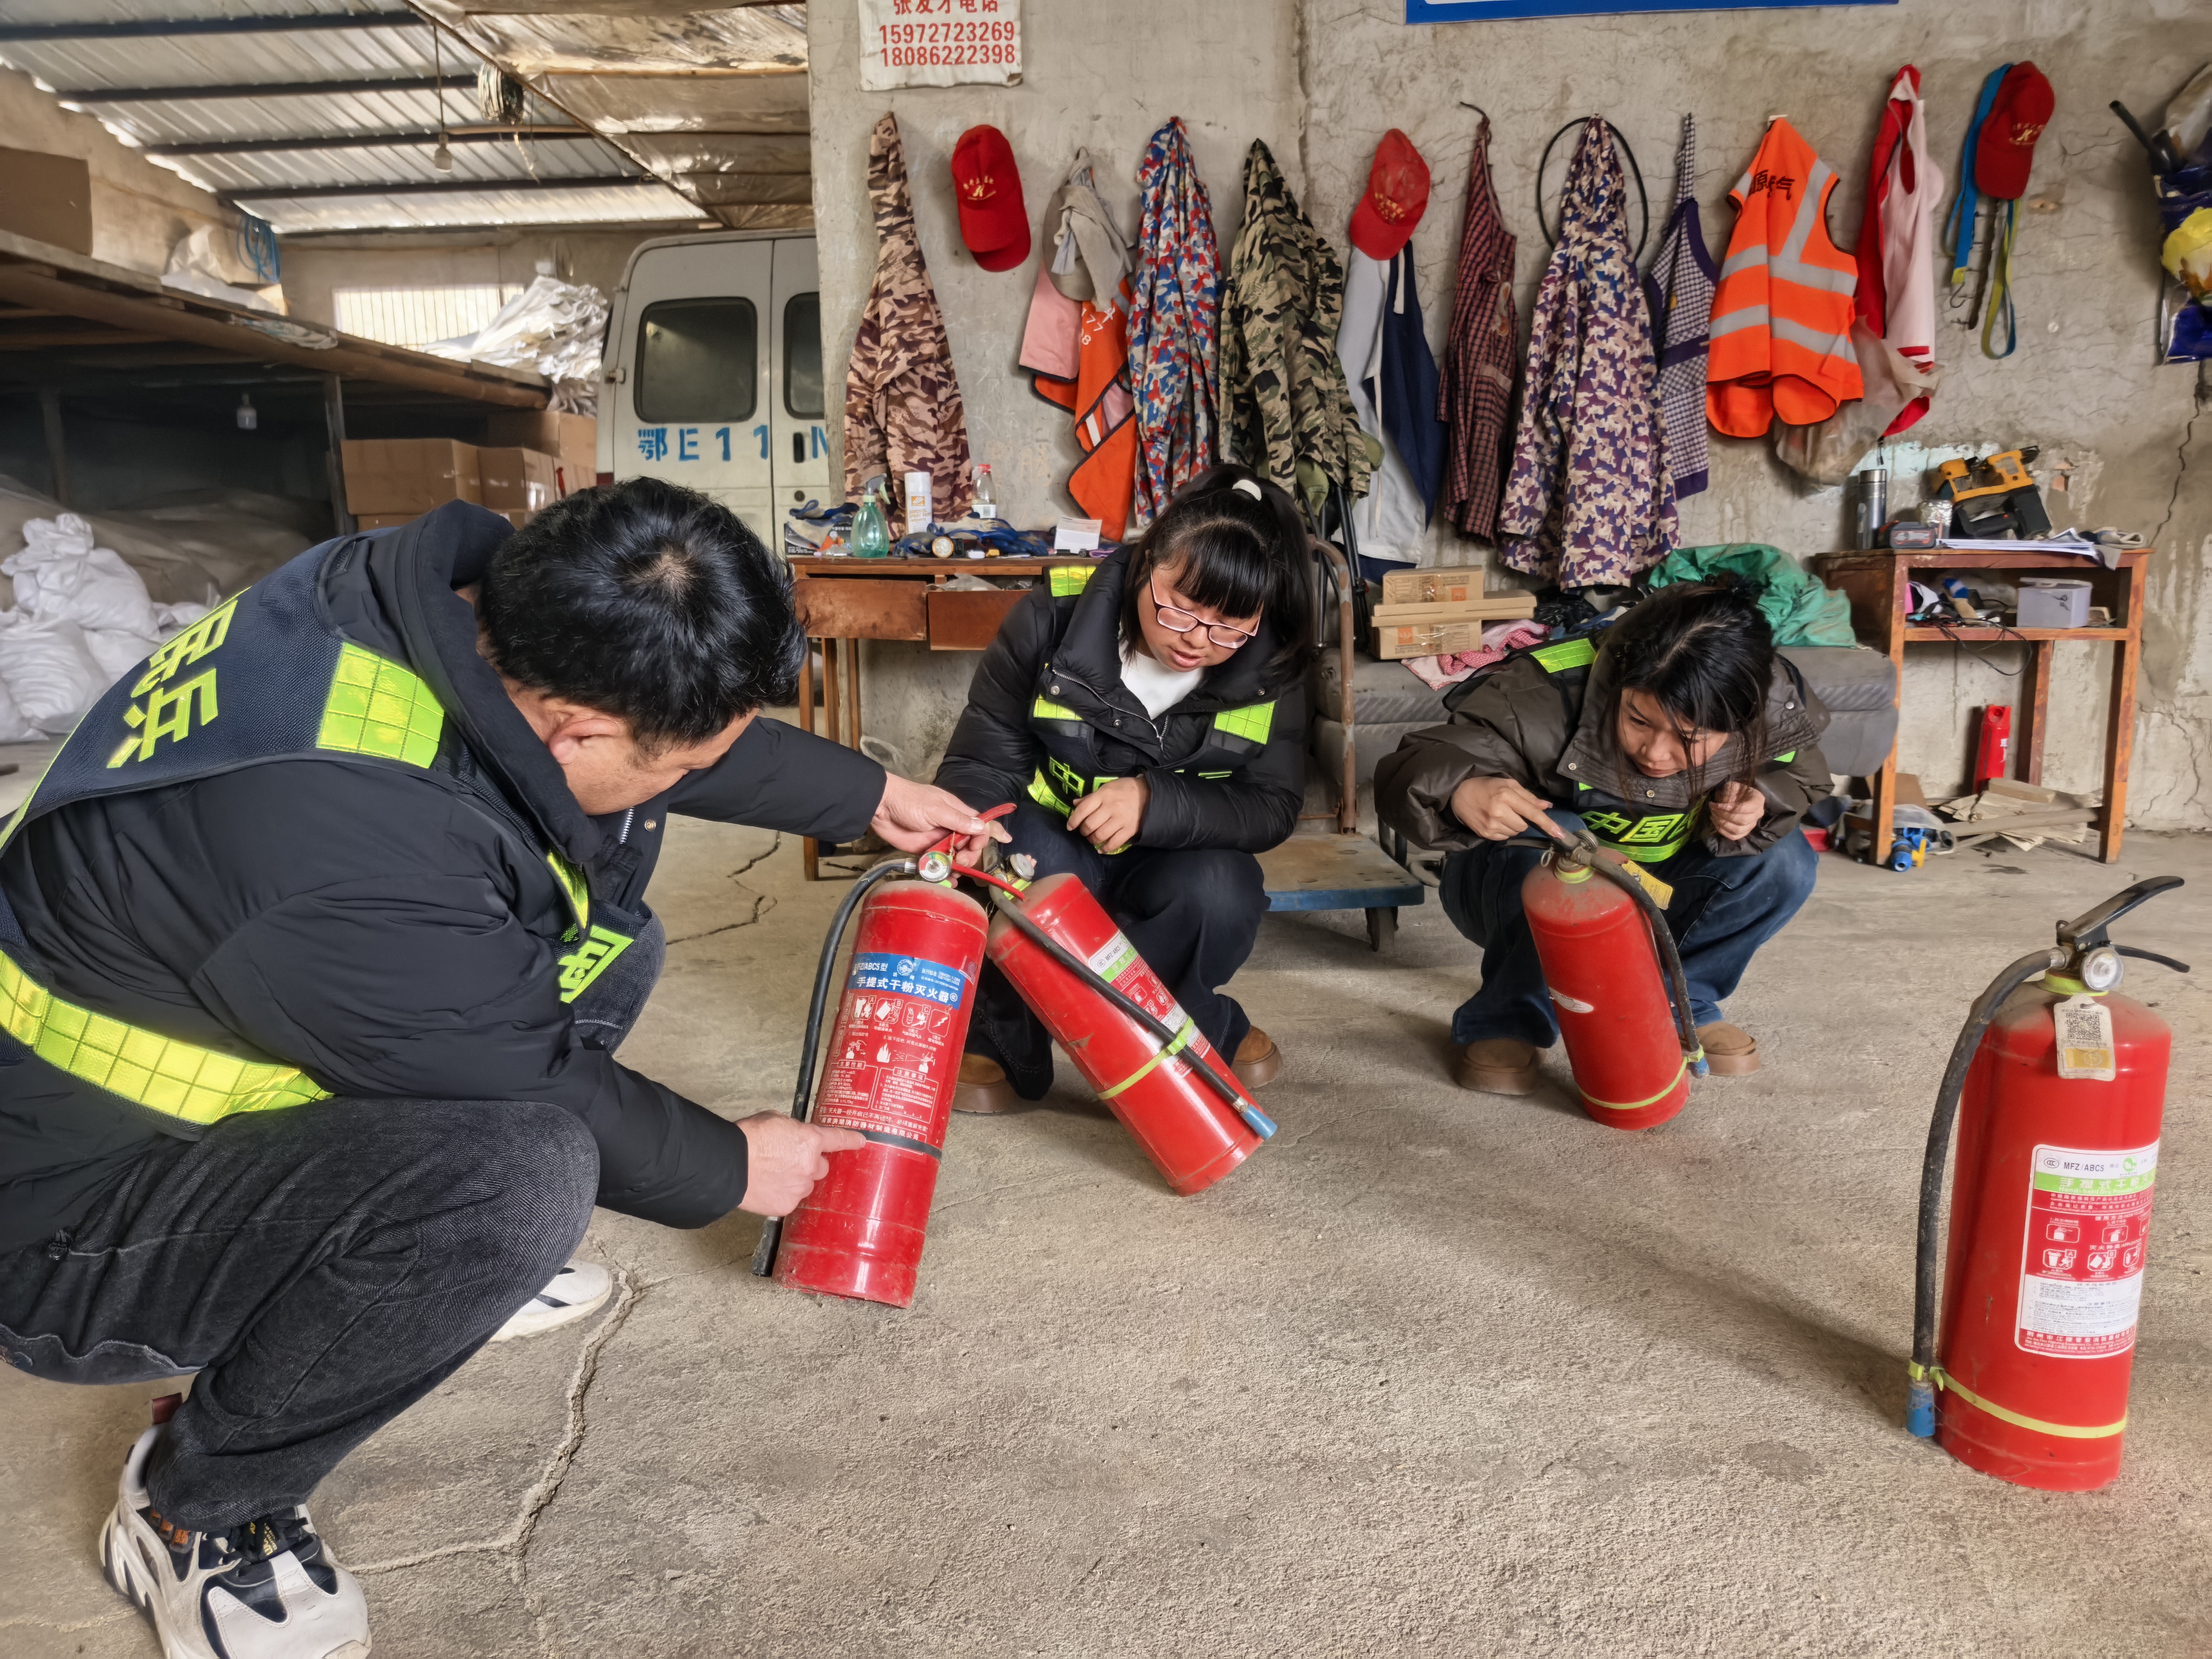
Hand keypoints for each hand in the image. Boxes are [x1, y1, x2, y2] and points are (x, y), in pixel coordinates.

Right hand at [735, 1113, 866, 1217]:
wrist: (729, 1165)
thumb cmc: (748, 1139)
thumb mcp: (774, 1120)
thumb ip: (793, 1130)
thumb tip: (794, 1137)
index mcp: (811, 1140)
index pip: (838, 1140)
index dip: (851, 1140)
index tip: (861, 1142)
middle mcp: (811, 1166)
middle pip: (821, 1168)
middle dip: (810, 1164)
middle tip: (789, 1161)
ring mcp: (800, 1188)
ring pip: (805, 1185)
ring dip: (796, 1180)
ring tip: (773, 1174)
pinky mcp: (787, 1205)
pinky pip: (791, 1199)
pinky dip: (782, 1194)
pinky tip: (767, 1187)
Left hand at [871, 774, 1011, 863]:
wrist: (881, 807)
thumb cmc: (910, 801)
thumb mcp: (936, 808)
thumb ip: (959, 820)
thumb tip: (981, 828)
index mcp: (957, 813)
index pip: (980, 824)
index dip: (993, 831)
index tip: (1006, 840)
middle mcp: (950, 827)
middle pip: (970, 844)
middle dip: (972, 853)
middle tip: (963, 858)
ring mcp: (938, 841)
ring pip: (956, 857)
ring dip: (960, 866)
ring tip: (955, 869)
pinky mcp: (925, 852)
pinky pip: (939, 865)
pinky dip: (945, 873)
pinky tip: (948, 880)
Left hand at [1065, 775, 1148, 851]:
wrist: (1147, 793)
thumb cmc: (1123, 789)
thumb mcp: (1106, 787)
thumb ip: (1090, 797)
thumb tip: (1075, 804)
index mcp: (1103, 795)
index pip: (1083, 809)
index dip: (1073, 820)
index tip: (1070, 827)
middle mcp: (1111, 807)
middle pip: (1090, 825)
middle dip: (1083, 831)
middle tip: (1084, 832)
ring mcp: (1121, 819)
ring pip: (1100, 835)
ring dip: (1093, 840)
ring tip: (1092, 838)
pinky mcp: (1129, 829)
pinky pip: (1115, 843)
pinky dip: (1106, 848)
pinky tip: (1102, 849)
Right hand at [1449, 775, 1555, 840]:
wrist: (1459, 794)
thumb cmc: (1486, 786)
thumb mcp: (1508, 784)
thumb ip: (1528, 796)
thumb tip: (1547, 807)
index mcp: (1506, 796)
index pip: (1532, 813)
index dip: (1547, 824)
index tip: (1560, 834)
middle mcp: (1499, 812)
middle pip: (1524, 826)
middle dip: (1522, 820)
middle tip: (1510, 810)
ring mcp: (1491, 825)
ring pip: (1514, 832)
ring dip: (1512, 826)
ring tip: (1500, 815)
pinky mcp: (1485, 834)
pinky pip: (1504, 837)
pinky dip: (1503, 830)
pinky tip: (1494, 821)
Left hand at [1709, 780, 1764, 841]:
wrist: (1738, 796)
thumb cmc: (1736, 789)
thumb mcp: (1732, 786)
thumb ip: (1729, 792)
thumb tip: (1724, 805)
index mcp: (1758, 800)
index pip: (1748, 808)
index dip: (1732, 808)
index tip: (1719, 805)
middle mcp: (1758, 814)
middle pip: (1742, 821)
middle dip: (1725, 816)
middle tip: (1713, 809)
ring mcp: (1752, 825)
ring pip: (1738, 830)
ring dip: (1722, 823)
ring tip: (1713, 814)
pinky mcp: (1744, 832)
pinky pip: (1734, 836)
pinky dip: (1723, 831)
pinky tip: (1716, 822)